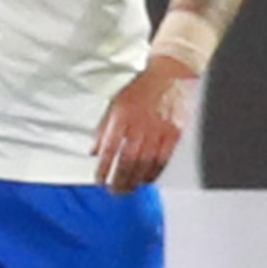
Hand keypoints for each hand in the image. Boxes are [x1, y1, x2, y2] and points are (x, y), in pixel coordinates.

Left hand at [93, 55, 200, 194]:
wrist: (169, 76)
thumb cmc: (140, 90)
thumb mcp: (115, 104)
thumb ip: (103, 129)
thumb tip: (93, 151)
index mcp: (121, 117)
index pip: (109, 149)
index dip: (103, 168)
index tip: (99, 180)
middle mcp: (139, 126)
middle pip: (127, 161)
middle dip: (119, 180)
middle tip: (114, 191)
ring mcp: (158, 131)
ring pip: (145, 163)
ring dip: (135, 180)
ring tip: (128, 190)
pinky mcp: (174, 134)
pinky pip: (163, 159)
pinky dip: (154, 173)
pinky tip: (147, 180)